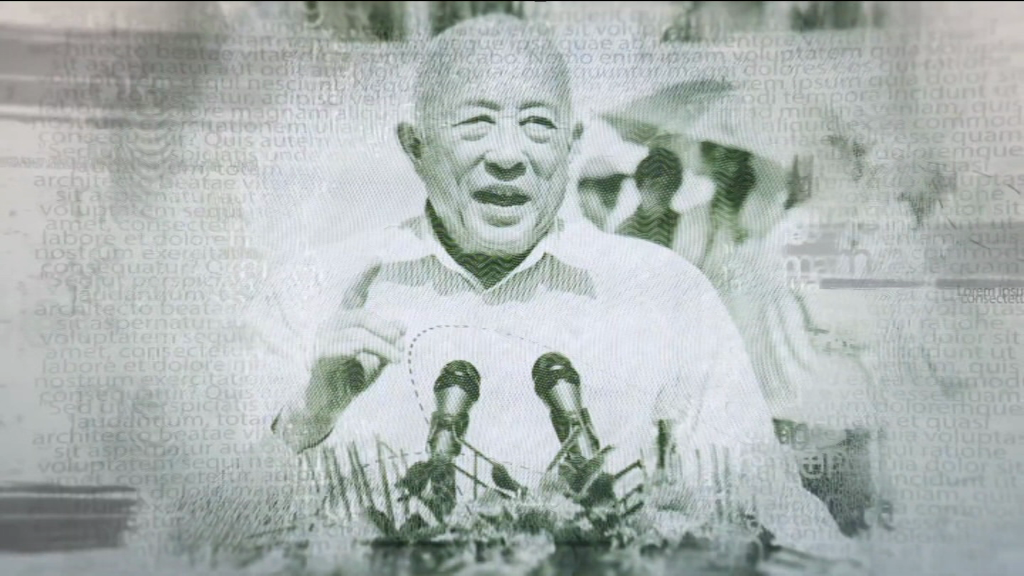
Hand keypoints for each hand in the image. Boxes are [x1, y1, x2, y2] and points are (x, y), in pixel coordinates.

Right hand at [305, 260, 405, 419]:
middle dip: (385, 328)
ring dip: (382, 346)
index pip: (354, 295)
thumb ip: (387, 341)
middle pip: (362, 316)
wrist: (330, 405)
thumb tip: (401, 325)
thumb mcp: (377, 358)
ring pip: (357, 334)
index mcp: (345, 323)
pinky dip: (355, 350)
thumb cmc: (351, 379)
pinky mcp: (319, 359)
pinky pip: (339, 348)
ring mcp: (323, 342)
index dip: (364, 276)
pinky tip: (362, 354)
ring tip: (396, 360)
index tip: (376, 258)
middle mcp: (332, 327)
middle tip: (401, 343)